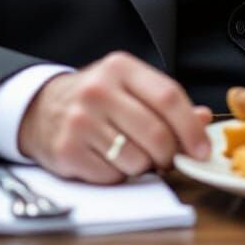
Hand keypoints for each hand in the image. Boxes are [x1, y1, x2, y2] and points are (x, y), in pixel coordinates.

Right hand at [17, 51, 211, 182]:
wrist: (41, 107)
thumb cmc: (96, 97)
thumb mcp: (129, 85)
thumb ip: (166, 101)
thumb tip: (202, 119)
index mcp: (121, 68)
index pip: (168, 97)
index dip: (190, 128)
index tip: (202, 150)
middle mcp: (99, 90)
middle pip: (156, 133)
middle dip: (169, 154)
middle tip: (168, 158)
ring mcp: (81, 121)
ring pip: (136, 159)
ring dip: (143, 165)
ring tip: (130, 151)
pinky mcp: (67, 150)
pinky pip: (111, 176)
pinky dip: (117, 174)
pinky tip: (107, 158)